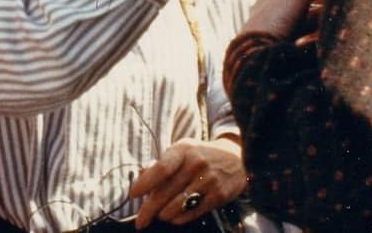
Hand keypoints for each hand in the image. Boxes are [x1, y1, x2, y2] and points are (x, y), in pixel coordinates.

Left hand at [129, 137, 245, 228]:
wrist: (237, 158)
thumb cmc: (200, 156)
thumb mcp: (182, 150)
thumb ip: (161, 163)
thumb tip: (141, 176)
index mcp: (183, 150)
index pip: (161, 168)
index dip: (145, 183)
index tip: (133, 194)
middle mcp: (196, 164)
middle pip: (166, 191)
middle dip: (149, 209)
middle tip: (140, 220)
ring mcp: (209, 180)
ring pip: (178, 205)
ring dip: (163, 214)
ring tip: (159, 216)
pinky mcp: (219, 195)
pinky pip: (193, 212)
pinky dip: (179, 218)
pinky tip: (173, 218)